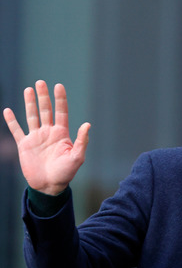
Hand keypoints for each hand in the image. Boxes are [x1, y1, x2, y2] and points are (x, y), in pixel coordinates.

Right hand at [3, 80, 89, 194]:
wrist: (49, 186)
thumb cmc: (66, 173)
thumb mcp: (77, 157)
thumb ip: (81, 141)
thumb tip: (87, 124)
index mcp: (62, 134)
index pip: (61, 112)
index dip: (60, 99)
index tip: (59, 86)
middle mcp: (48, 133)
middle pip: (45, 110)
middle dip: (43, 97)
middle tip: (41, 82)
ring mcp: (36, 138)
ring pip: (32, 116)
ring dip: (30, 103)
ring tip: (28, 89)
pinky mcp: (24, 145)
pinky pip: (17, 130)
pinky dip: (12, 121)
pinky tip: (8, 110)